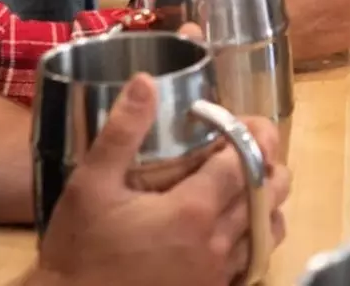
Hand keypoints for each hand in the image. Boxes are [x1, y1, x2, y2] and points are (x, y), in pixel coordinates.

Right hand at [32, 74, 291, 285]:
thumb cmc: (79, 248)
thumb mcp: (90, 184)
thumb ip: (121, 132)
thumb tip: (146, 81)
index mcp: (192, 212)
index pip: (247, 162)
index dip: (254, 134)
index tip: (246, 119)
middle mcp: (216, 244)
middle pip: (270, 193)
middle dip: (269, 161)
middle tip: (251, 146)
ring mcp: (218, 274)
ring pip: (268, 229)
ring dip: (268, 200)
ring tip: (249, 182)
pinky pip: (254, 261)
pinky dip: (256, 237)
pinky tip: (236, 226)